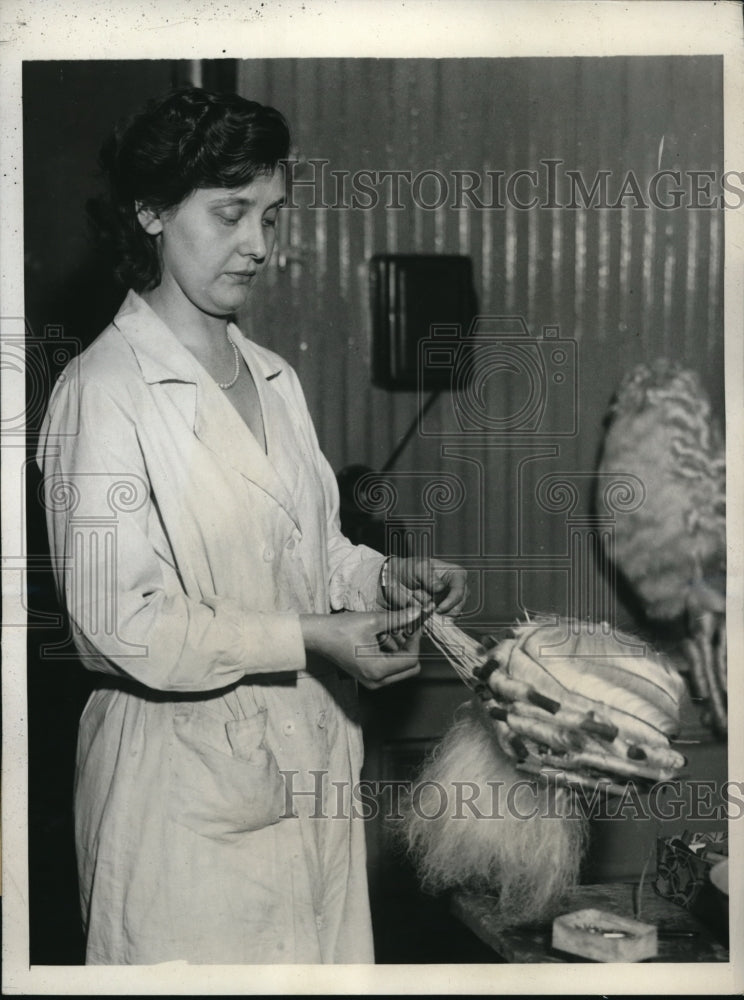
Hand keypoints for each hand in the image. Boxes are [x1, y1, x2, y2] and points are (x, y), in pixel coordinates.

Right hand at [300, 607, 421, 689]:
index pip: (411, 659)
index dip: (416, 640)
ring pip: (401, 668)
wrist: (319, 636)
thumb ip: (399, 619)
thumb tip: (418, 612)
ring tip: (388, 630)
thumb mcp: (373, 621)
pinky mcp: (369, 677)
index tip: (414, 625)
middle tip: (406, 628)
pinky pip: (390, 668)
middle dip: (410, 647)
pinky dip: (391, 653)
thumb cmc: (341, 629)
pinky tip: (381, 637)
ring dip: (400, 649)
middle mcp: (377, 681)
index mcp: (378, 669)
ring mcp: (372, 681)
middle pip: (410, 668)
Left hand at [379, 556, 468, 615]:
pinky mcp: (442, 612)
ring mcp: (450, 602)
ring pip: (449, 616)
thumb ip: (429, 577)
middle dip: (442, 612)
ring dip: (435, 616)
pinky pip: (441, 621)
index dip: (451, 602)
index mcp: (456, 574)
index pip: (459, 591)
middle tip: (426, 611)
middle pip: (458, 607)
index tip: (438, 609)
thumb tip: (440, 588)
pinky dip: (430, 621)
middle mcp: (456, 589)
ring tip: (420, 609)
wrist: (399, 578)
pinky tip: (421, 616)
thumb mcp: (418, 567)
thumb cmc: (410, 568)